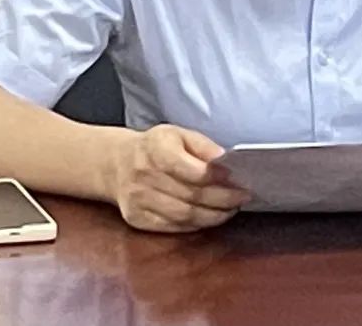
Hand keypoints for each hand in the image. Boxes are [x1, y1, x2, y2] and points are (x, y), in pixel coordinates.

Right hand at [107, 124, 249, 232]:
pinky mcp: (138, 219)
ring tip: (231, 209)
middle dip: (223, 199)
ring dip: (213, 215)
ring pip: (185, 215)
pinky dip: (196, 224)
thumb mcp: (179, 134)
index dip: (218, 178)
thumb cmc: (155, 147)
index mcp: (156, 149)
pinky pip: (173, 226)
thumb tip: (225, 159)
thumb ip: (203, 146)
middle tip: (243, 196)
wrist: (118, 164)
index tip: (238, 179)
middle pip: (192, 195)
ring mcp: (139, 200)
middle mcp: (144, 176)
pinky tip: (210, 217)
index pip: (193, 171)